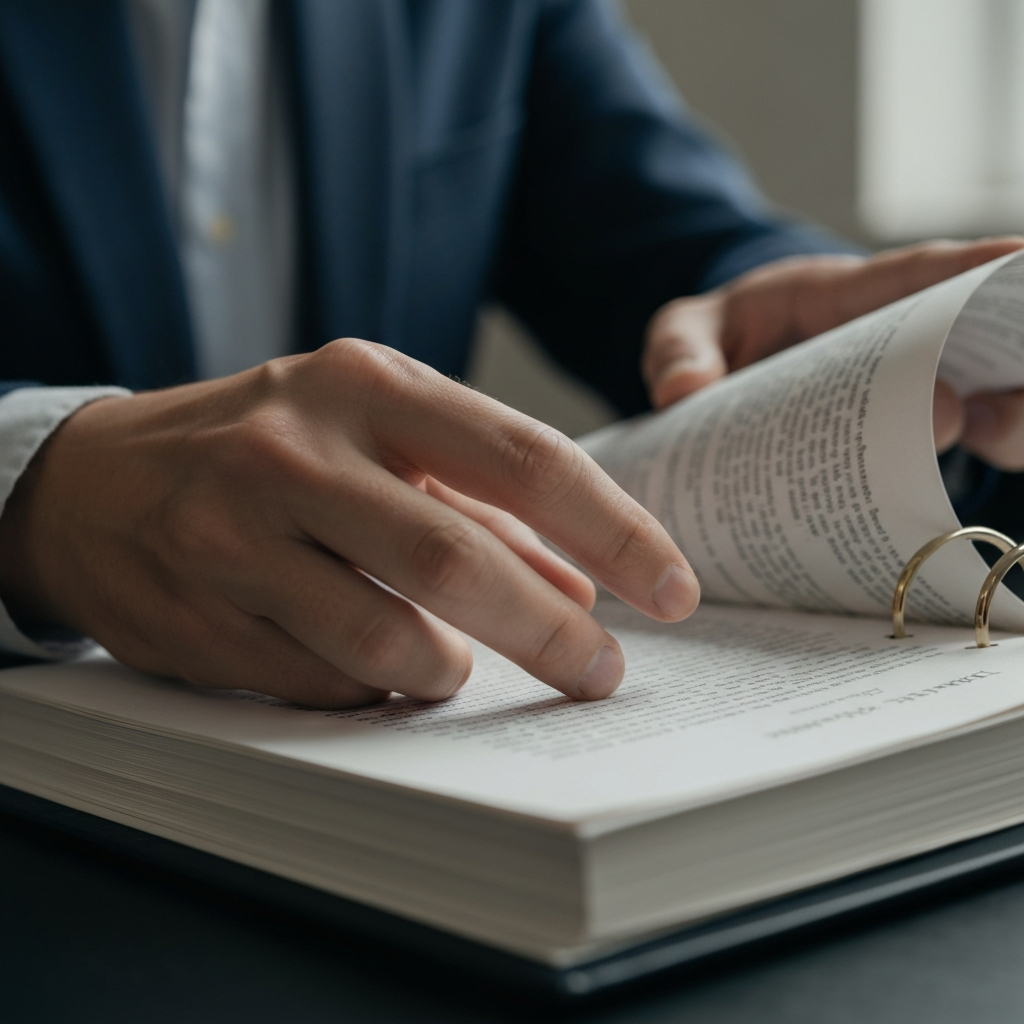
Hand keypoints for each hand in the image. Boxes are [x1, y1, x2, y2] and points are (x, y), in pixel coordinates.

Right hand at [0, 341, 698, 707]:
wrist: (96, 479)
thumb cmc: (265, 449)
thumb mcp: (375, 438)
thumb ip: (479, 505)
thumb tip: (579, 583)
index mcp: (367, 385)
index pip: (525, 458)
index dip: (615, 531)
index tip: (672, 590)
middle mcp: (299, 448)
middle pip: (459, 559)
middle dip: (552, 633)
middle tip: (602, 672)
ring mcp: (238, 534)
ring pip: (386, 642)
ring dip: (450, 672)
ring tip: (460, 667)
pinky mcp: (200, 614)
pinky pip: (324, 684)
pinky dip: (376, 692)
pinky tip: (377, 672)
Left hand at [643, 238, 1023, 466]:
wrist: (718, 379)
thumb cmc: (715, 341)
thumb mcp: (684, 333)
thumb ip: (679, 350)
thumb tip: (684, 391)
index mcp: (839, 297)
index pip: (913, 273)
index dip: (972, 265)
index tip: (1022, 256)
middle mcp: (890, 340)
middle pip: (976, 339)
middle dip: (1009, 357)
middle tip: (997, 395)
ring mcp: (901, 391)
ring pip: (985, 400)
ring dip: (1004, 421)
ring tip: (979, 435)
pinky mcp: (895, 440)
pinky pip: (948, 457)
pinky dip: (961, 473)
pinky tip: (941, 492)